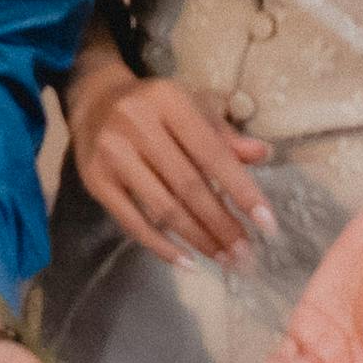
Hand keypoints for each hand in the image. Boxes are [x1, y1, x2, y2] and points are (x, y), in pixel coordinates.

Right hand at [68, 50, 272, 265]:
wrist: (95, 100)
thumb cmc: (155, 107)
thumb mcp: (192, 106)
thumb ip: (224, 135)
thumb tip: (262, 154)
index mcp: (169, 102)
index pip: (212, 153)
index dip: (242, 190)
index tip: (268, 224)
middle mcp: (137, 125)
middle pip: (188, 185)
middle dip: (221, 224)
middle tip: (245, 253)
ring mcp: (113, 154)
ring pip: (163, 208)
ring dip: (198, 238)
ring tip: (223, 259)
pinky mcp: (96, 181)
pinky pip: (132, 222)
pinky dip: (161, 246)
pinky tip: (186, 261)